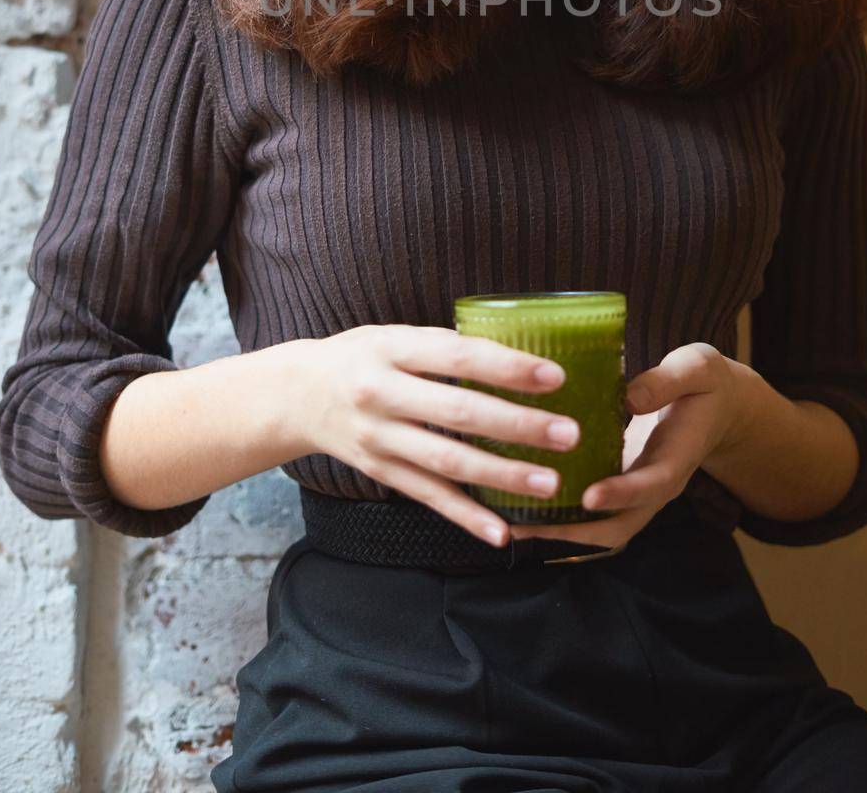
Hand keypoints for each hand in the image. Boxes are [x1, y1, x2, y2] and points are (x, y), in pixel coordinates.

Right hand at [291, 324, 581, 546]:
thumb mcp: (395, 335)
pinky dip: (466, 517)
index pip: (457, 356)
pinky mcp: (381, 473)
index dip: (507, 367)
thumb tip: (517, 351)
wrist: (298, 395)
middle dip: (518, 426)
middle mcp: (382, 394)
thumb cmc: (362, 356)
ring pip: (448, 463)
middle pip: (459, 413)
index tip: (555, 377)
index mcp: (391, 349)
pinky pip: (429, 497)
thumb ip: (444, 345)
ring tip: (551, 483)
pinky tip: (502, 532)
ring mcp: (380, 439)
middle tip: (568, 433)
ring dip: (503, 476)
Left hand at [507, 342, 749, 551]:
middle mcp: (656, 486)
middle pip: (619, 526)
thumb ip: (667, 381)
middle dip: (575, 531)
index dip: (620, 494)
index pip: (650, 485)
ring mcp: (638, 492)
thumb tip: (629, 397)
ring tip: (514, 525)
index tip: (587, 497)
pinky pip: (592, 513)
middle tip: (529, 526)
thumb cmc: (703, 383)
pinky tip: (522, 504)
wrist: (717, 406)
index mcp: (677, 458)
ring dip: (560, 531)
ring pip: (601, 528)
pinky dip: (561, 516)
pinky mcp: (622, 485)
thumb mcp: (696, 369)